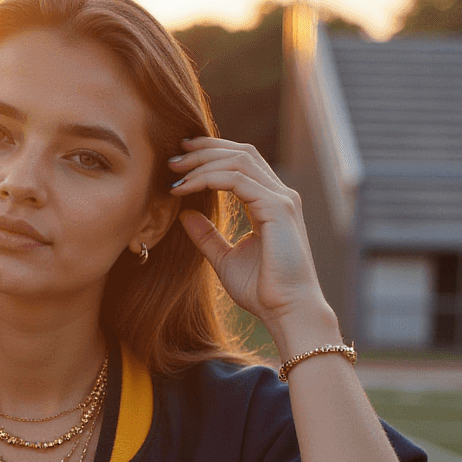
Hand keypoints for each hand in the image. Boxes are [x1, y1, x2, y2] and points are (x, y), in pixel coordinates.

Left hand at [170, 138, 335, 352]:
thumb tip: (184, 214)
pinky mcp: (277, 208)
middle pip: (241, 153)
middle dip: (204, 150)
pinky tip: (187, 187)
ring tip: (175, 171)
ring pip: (239, 160)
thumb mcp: (226, 259)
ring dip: (203, 162)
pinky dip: (209, 178)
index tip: (180, 162)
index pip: (241, 163)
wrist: (287, 311)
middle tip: (173, 157)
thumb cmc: (263, 291)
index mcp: (270, 203)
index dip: (211, 155)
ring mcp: (281, 199)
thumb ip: (207, 236)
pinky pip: (238, 180)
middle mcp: (279, 195)